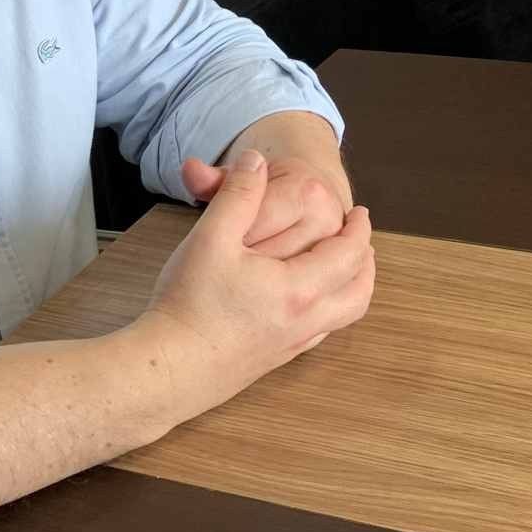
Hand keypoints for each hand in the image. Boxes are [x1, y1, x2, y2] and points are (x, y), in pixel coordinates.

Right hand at [143, 150, 374, 412]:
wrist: (167, 371)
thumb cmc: (187, 306)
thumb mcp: (209, 238)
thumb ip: (236, 194)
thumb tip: (255, 161)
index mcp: (299, 288)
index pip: (349, 254)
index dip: (359, 230)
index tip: (360, 213)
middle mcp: (306, 320)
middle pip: (359, 290)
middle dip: (364, 258)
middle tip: (360, 237)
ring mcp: (293, 344)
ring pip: (344, 316)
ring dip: (353, 287)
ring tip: (345, 267)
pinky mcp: (276, 359)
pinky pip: (321, 332)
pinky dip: (330, 310)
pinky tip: (311, 300)